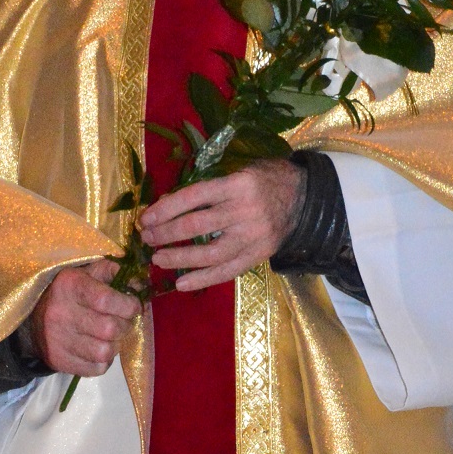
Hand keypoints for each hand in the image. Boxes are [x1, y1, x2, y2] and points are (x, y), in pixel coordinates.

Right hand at [30, 258, 141, 376]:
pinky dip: (104, 361)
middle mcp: (61, 313)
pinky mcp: (58, 361)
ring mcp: (57, 340)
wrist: (33, 320)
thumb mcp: (88, 273)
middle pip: (109, 328)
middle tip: (124, 321)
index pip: (106, 300)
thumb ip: (116, 272)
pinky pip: (96, 369)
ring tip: (112, 336)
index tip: (134, 306)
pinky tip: (99, 348)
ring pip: (104, 352)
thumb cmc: (70, 292)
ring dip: (116, 345)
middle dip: (125, 325)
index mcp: (70, 286)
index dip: (128, 305)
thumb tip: (141, 283)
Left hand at [140, 159, 305, 290]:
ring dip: (179, 257)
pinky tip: (181, 283)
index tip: (146, 217)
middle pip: (197, 225)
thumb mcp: (240, 170)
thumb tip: (168, 203)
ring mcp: (253, 236)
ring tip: (158, 259)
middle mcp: (245, 210)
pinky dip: (203, 279)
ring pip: (210, 253)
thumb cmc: (266, 179)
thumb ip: (208, 187)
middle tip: (146, 238)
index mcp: (237, 184)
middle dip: (166, 233)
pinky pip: (227, 271)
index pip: (194, 197)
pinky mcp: (258, 255)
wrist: (305, 200)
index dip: (167, 208)